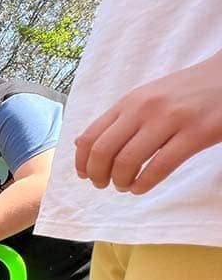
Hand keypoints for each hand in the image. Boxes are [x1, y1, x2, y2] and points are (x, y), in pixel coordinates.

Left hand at [75, 50, 221, 193]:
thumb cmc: (184, 92)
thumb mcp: (145, 98)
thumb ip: (115, 120)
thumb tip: (81, 143)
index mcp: (130, 101)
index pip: (92, 136)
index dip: (82, 162)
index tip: (84, 175)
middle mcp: (145, 108)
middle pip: (104, 151)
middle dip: (98, 175)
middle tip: (102, 185)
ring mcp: (171, 119)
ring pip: (128, 161)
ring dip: (120, 182)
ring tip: (124, 186)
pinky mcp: (197, 133)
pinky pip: (160, 167)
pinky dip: (144, 184)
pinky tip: (141, 187)